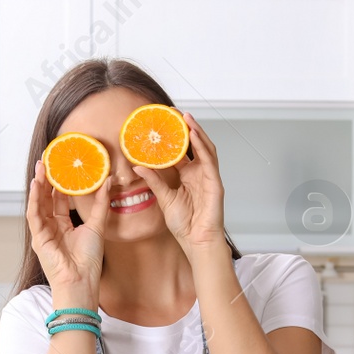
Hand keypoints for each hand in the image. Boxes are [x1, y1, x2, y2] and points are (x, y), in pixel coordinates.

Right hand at [26, 160, 109, 300]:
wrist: (81, 281)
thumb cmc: (88, 260)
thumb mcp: (97, 226)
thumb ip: (101, 204)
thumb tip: (108, 181)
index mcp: (64, 227)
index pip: (60, 201)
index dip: (60, 184)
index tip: (63, 167)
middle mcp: (52, 228)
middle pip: (47, 199)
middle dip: (47, 180)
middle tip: (48, 160)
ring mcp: (43, 233)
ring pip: (38, 204)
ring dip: (38, 185)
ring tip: (41, 167)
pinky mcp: (38, 238)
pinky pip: (34, 215)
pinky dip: (33, 199)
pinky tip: (35, 185)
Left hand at [130, 112, 225, 252]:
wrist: (196, 241)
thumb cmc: (184, 224)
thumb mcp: (164, 198)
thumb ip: (153, 181)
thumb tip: (138, 166)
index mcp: (187, 176)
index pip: (181, 151)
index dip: (174, 136)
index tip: (163, 123)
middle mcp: (199, 173)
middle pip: (194, 144)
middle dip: (186, 127)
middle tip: (174, 112)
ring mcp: (208, 176)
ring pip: (205, 147)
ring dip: (196, 131)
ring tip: (185, 117)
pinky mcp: (215, 182)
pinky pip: (209, 160)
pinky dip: (202, 146)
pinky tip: (194, 135)